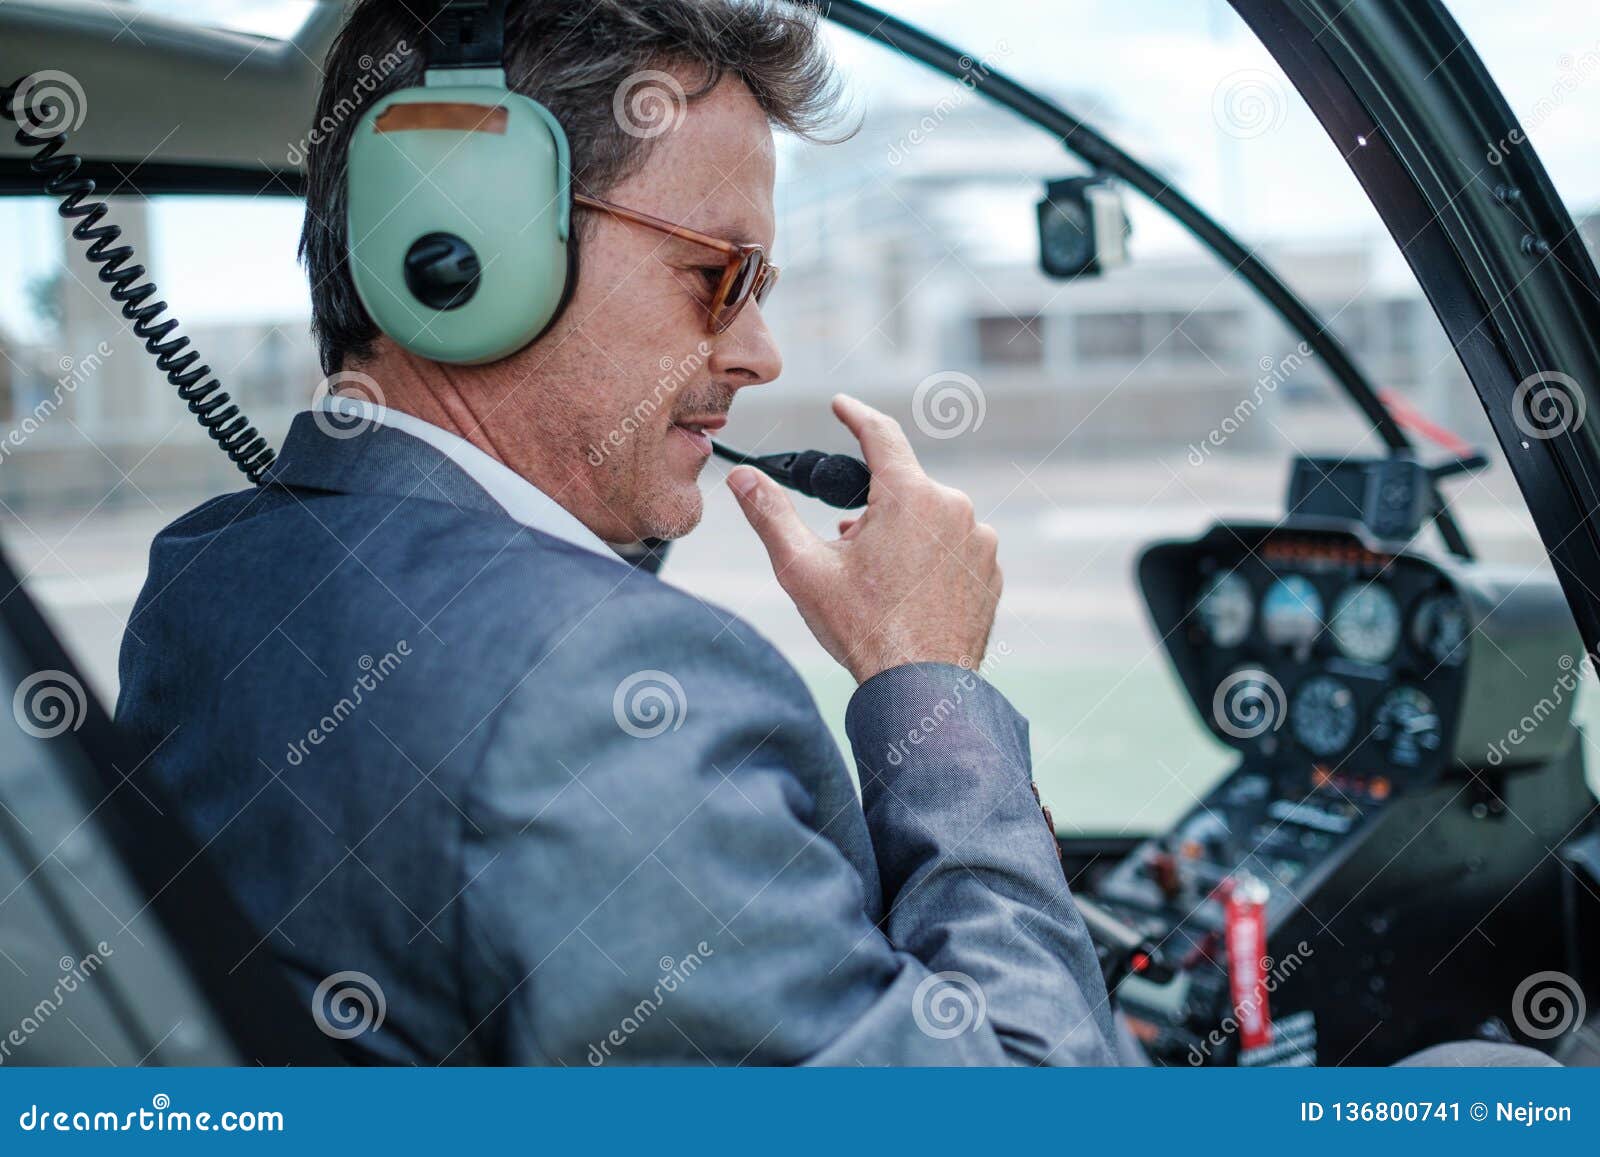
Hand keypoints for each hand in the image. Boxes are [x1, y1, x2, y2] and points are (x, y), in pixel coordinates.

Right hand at [728, 395, 1000, 683]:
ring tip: (880, 582)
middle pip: (902, 489)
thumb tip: (742, 478)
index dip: (855, 415)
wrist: (921, 689)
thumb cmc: (864, 630)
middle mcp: (954, 507)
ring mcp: (979, 541)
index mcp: (910, 496)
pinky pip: (955, 549)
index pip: (881, 434)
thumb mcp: (804, 570)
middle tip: (848, 550)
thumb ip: (771, 515)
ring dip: (903, 536)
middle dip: (873, 510)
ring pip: (930, 520)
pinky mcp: (991, 571)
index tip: (842, 405)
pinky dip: (931, 560)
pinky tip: (910, 597)